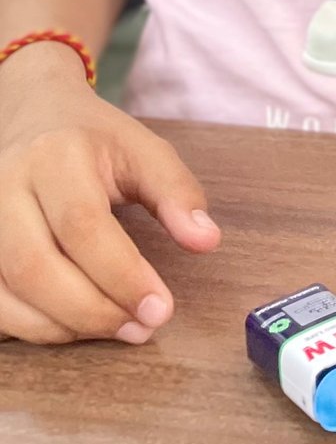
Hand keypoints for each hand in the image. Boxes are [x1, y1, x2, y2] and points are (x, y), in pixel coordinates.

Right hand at [0, 47, 219, 343]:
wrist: (31, 114)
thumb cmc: (93, 139)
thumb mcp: (143, 149)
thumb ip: (176, 192)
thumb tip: (206, 241)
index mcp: (55, 156)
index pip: (83, 226)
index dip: (121, 276)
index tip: (160, 308)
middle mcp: (5, 189)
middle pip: (36, 268)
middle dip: (91, 311)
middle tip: (141, 328)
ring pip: (5, 296)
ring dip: (61, 328)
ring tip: (114, 329)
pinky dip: (29, 328)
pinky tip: (71, 325)